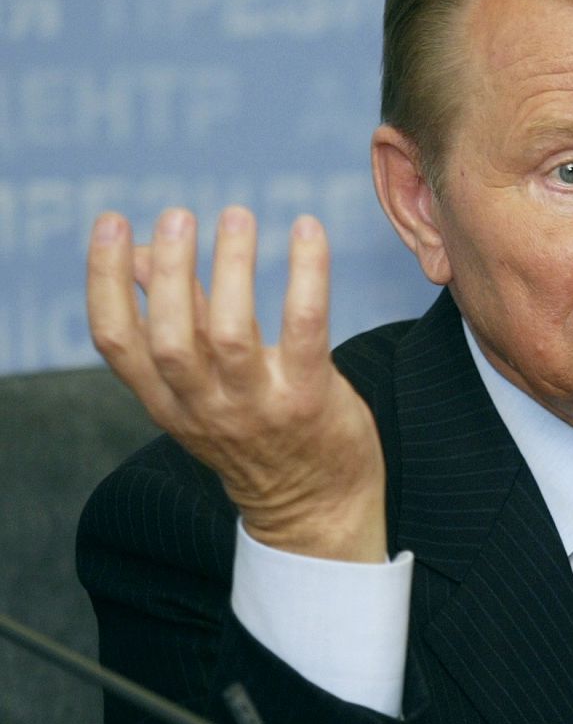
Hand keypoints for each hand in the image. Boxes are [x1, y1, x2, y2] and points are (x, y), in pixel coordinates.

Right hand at [86, 205, 385, 560]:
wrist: (315, 509)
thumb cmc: (259, 431)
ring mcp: (258, 407)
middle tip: (178, 214)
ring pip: (230, 335)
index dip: (104, 281)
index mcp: (167, 402)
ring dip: (231, 268)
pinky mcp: (310, 399)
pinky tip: (308, 230)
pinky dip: (307, 275)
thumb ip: (179, 315)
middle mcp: (204, 408)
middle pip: (169, 338)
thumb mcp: (203, 385)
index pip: (116, 342)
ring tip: (236, 216)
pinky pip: (304, 329)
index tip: (109, 223)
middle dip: (168, 271)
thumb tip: (136, 251)